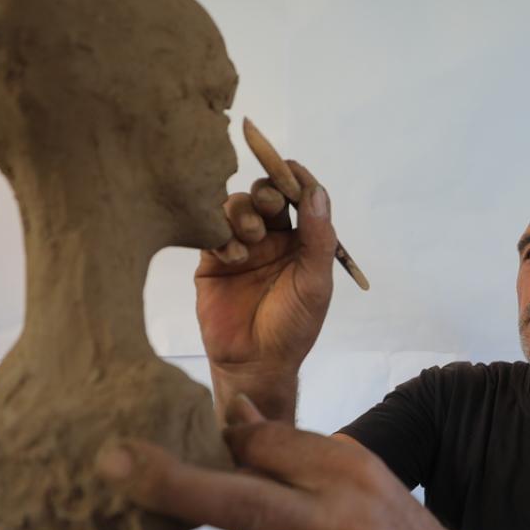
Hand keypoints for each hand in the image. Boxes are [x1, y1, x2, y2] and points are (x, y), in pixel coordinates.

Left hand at [94, 397, 454, 529]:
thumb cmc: (376, 513)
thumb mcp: (347, 465)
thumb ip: (288, 447)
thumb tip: (231, 417)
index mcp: (347, 473)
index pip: (268, 449)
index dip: (223, 443)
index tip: (142, 438)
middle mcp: (342, 525)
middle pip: (242, 503)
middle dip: (171, 482)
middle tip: (114, 462)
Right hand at [195, 161, 335, 377]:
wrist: (255, 363)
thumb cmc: (293, 326)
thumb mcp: (315, 283)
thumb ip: (318, 238)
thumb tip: (317, 192)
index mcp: (301, 240)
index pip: (300, 197)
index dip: (296, 178)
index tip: (290, 166)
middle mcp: (271, 238)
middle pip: (265, 194)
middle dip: (267, 191)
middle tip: (270, 203)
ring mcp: (241, 246)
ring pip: (236, 206)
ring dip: (244, 213)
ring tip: (252, 237)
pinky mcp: (212, 260)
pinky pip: (212, 231)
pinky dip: (223, 236)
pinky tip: (234, 257)